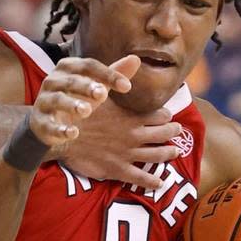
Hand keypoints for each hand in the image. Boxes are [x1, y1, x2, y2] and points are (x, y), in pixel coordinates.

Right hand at [30, 55, 135, 147]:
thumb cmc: (75, 98)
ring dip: (72, 104)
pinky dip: (60, 129)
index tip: (127, 87)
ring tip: (86, 110)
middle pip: (72, 81)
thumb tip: (136, 58)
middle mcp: (53, 81)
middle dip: (87, 86)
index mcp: (68, 68)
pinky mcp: (39, 121)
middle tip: (103, 94)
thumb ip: (113, 74)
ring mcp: (44, 101)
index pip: (89, 66)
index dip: (107, 74)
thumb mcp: (94, 86)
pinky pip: (49, 124)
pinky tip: (73, 133)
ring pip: (58, 99)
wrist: (45, 122)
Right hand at [60, 57, 184, 189]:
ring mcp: (127, 154)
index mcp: (131, 117)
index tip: (168, 115)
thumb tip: (135, 58)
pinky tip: (159, 183)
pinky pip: (139, 177)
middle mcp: (133, 136)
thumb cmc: (80, 112)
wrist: (63, 136)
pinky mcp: (118, 170)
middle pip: (162, 134)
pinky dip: (151, 181)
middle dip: (172, 132)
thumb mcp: (99, 89)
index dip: (165, 115)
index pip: (158, 116)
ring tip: (175, 152)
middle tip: (178, 130)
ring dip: (167, 154)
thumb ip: (119, 74)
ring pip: (155, 155)